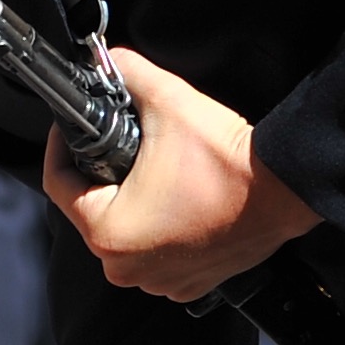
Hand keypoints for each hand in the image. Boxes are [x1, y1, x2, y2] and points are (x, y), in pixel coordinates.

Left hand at [47, 48, 320, 304]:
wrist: (286, 190)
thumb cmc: (227, 160)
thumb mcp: (168, 102)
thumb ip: (128, 74)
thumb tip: (108, 61)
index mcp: (108, 233)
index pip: (58, 184)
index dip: (61, 145)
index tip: (72, 126)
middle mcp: (127, 268)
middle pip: (91, 209)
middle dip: (101, 173)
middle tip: (119, 142)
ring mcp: (160, 281)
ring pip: (125, 231)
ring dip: (132, 201)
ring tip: (153, 168)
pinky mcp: (189, 283)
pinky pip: (156, 251)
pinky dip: (160, 225)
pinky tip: (178, 196)